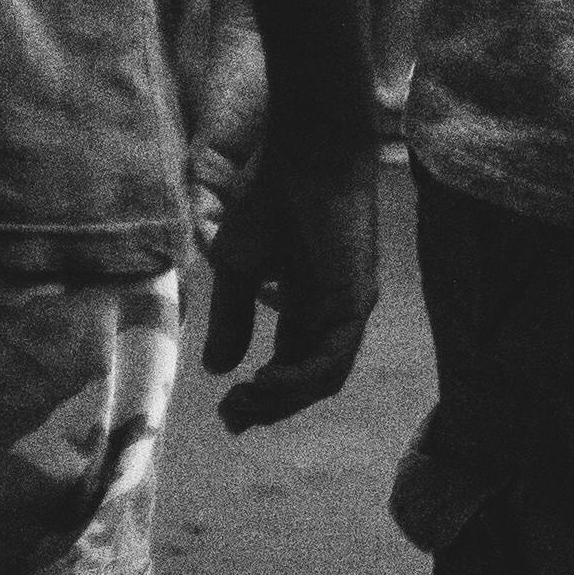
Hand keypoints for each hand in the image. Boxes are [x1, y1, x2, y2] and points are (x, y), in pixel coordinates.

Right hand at [205, 136, 383, 433]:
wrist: (304, 156)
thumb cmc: (272, 197)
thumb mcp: (237, 267)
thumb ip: (232, 317)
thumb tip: (217, 369)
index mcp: (306, 303)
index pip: (290, 364)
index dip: (260, 393)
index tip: (226, 412)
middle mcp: (333, 311)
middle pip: (307, 379)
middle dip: (268, 405)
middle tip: (233, 418)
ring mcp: (348, 307)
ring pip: (322, 377)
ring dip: (282, 399)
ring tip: (245, 402)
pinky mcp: (356, 300)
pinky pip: (332, 357)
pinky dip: (300, 379)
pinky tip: (267, 382)